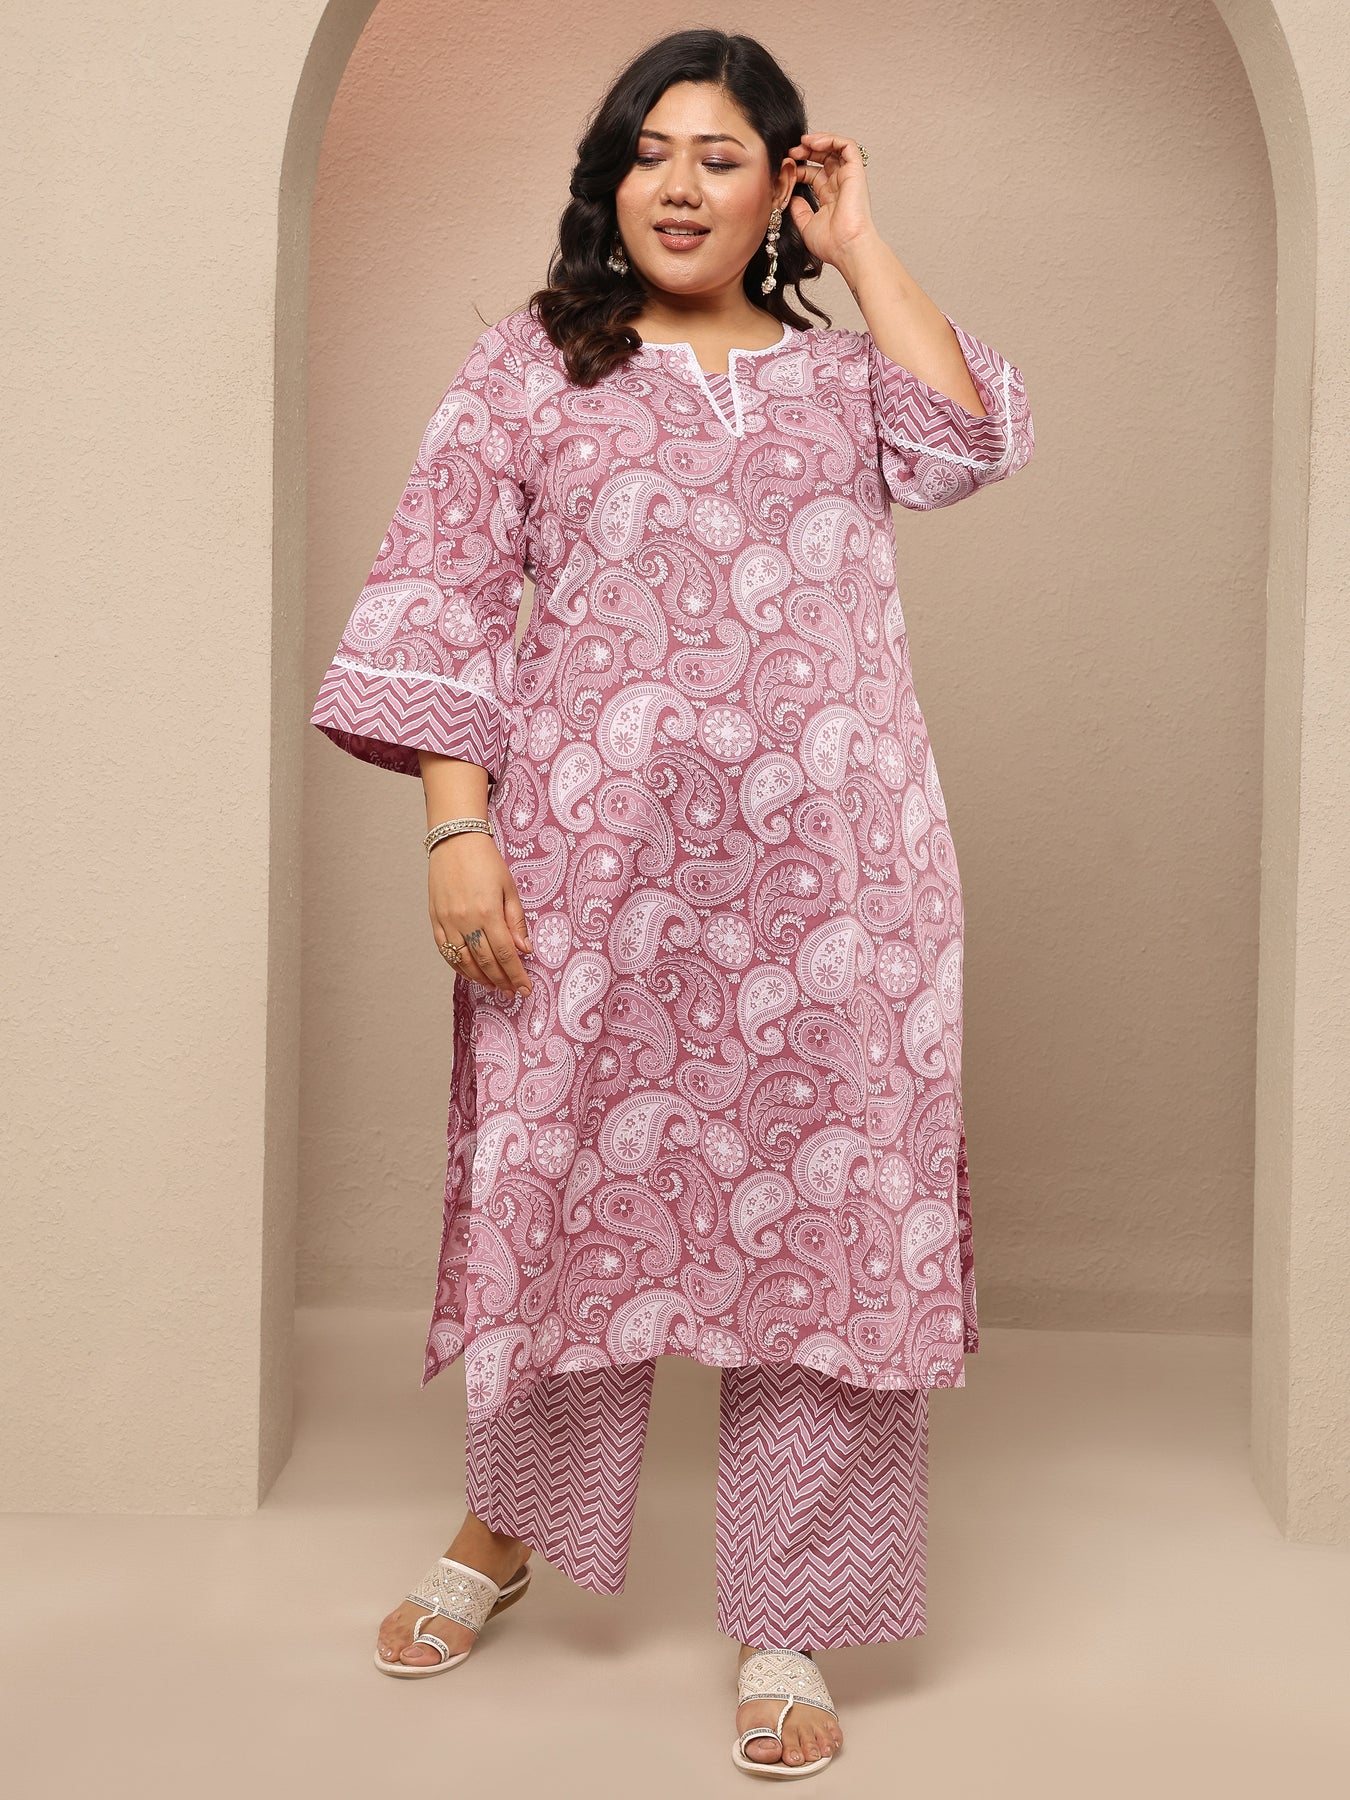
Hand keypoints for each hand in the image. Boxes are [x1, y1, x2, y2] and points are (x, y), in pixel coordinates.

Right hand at [429, 833, 532, 998]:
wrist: (455, 841)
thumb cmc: (486, 862)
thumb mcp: (509, 888)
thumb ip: (516, 921)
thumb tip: (524, 949)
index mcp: (488, 912)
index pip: (506, 954)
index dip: (516, 975)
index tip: (525, 989)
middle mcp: (466, 921)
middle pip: (486, 962)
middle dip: (501, 981)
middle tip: (511, 992)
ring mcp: (447, 921)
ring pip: (463, 961)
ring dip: (479, 978)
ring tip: (493, 986)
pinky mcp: (435, 919)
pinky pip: (445, 951)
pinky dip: (457, 965)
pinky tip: (469, 972)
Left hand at [785, 132, 879, 271]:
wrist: (847, 249)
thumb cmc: (832, 244)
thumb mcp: (806, 225)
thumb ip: (799, 210)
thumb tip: (792, 196)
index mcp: (830, 198)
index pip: (814, 174)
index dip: (799, 168)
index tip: (784, 169)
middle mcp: (840, 186)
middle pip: (824, 159)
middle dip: (806, 151)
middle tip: (790, 152)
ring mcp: (849, 178)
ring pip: (836, 148)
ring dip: (818, 141)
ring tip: (802, 143)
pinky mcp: (856, 172)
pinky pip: (847, 146)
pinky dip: (831, 139)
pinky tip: (813, 142)